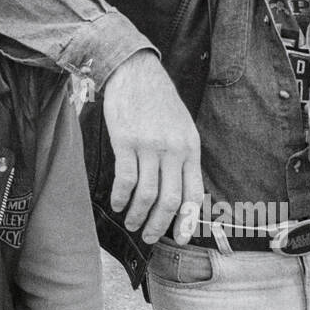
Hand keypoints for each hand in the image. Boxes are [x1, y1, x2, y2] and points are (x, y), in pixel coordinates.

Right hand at [103, 51, 202, 244]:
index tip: (179, 238)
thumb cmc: (158, 100)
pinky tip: (116, 204)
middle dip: (159, 225)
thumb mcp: (182, 127)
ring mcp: (149, 146)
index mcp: (190, 148)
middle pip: (170, 200)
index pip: (193, 194)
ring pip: (147, 195)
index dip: (186, 221)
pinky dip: (121, 197)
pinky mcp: (126, 141)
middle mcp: (173, 150)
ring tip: (130, 223)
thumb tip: (181, 191)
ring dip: (138, 215)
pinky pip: (125, 179)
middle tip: (149, 237)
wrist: (135, 72)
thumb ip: (183, 156)